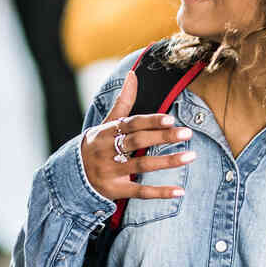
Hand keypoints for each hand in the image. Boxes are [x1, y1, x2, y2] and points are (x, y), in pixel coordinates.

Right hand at [78, 72, 195, 204]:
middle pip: (138, 142)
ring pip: (142, 165)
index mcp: (107, 132)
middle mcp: (108, 151)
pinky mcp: (116, 190)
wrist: (74, 175)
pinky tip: (180, 191)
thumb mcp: (106, 123)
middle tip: (187, 133)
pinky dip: (160, 192)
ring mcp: (111, 172)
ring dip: (168, 161)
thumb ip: (123, 101)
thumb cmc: (98, 144)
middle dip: (163, 137)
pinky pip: (140, 191)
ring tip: (191, 156)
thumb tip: (133, 74)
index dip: (151, 121)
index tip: (171, 118)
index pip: (131, 124)